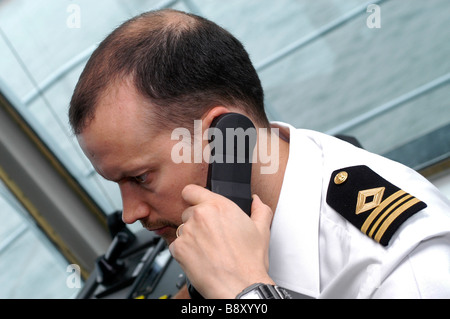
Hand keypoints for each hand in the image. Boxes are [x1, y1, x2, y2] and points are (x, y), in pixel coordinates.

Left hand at [169, 184, 274, 298]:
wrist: (240, 286)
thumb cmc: (249, 261)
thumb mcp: (262, 230)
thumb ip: (260, 209)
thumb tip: (256, 201)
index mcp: (218, 206)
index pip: (191, 190)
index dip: (194, 197)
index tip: (196, 204)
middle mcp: (200, 215)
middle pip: (188, 211)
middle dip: (197, 221)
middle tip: (210, 235)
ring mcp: (187, 232)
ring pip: (182, 229)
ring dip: (191, 236)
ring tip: (207, 249)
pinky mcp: (179, 249)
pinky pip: (176, 245)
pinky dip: (185, 252)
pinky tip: (200, 258)